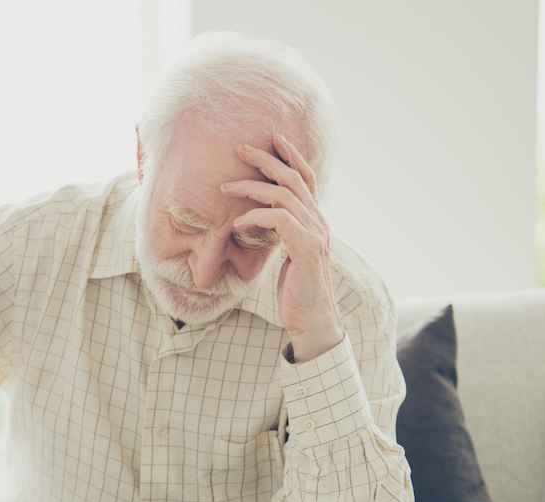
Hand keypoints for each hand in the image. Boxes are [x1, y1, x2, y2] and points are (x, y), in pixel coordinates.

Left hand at [223, 133, 342, 362]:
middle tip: (240, 148)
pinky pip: (279, 219)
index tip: (272, 138)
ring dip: (251, 187)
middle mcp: (319, 222)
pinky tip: (237, 223)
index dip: (291, 155)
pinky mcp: (306, 248)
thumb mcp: (288, 253)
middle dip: (266, 159)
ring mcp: (315, 234)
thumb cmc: (296, 289)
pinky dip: (255, 216)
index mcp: (315, 220)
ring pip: (284, 195)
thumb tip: (262, 216)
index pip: (306, 178)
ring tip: (226, 187)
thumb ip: (282, 231)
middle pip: (294, 178)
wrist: (312, 320)